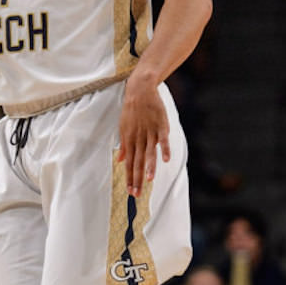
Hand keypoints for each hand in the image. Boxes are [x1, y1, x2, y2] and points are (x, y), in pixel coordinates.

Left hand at [118, 73, 169, 196]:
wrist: (140, 90)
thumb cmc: (131, 110)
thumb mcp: (123, 128)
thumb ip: (124, 145)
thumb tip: (119, 159)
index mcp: (129, 140)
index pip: (128, 163)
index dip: (129, 177)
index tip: (130, 191)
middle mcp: (138, 138)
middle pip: (138, 162)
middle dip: (137, 179)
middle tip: (137, 194)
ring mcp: (149, 132)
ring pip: (149, 152)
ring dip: (149, 167)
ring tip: (149, 180)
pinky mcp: (160, 125)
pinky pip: (163, 139)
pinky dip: (164, 149)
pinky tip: (166, 160)